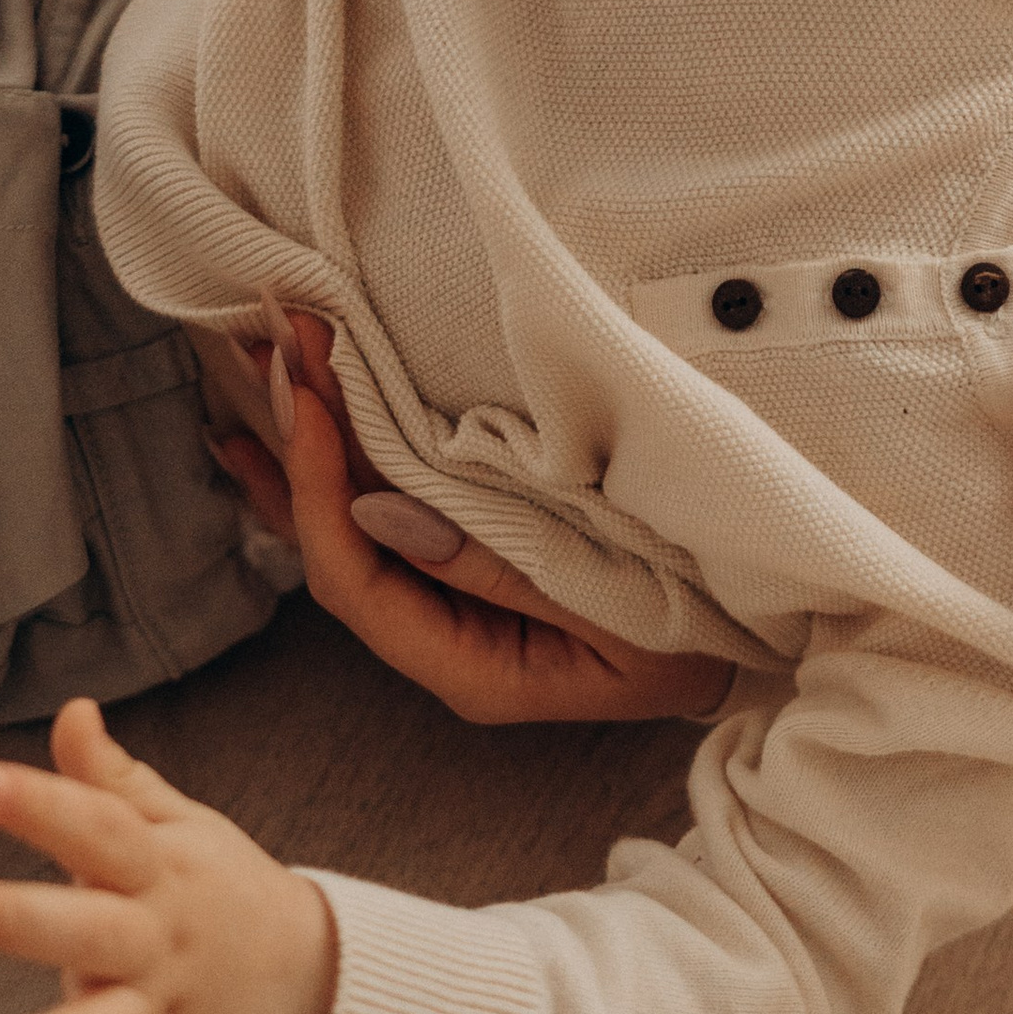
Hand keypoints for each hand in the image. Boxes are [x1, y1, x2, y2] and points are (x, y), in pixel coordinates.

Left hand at [0, 694, 338, 1013]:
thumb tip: (71, 712)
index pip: (102, 831)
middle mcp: (156, 947)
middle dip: (14, 919)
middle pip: (86, 932)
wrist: (316, 985)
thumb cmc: (224, 893)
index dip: (45, 807)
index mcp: (162, 873)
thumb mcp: (183, 829)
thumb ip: (115, 782)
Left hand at [213, 307, 733, 729]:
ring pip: (347, 528)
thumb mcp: (616, 607)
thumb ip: (499, 567)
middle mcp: (442, 644)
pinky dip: (337, 461)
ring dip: (305, 444)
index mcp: (470, 669)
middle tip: (268, 344)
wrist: (757, 646)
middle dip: (298, 443)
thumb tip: (378, 513)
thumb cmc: (700, 630)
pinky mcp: (466, 575)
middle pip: (335, 547)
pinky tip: (291, 422)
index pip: (357, 581)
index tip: (310, 393)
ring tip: (255, 364)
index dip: (319, 487)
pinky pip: (380, 518)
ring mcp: (449, 612)